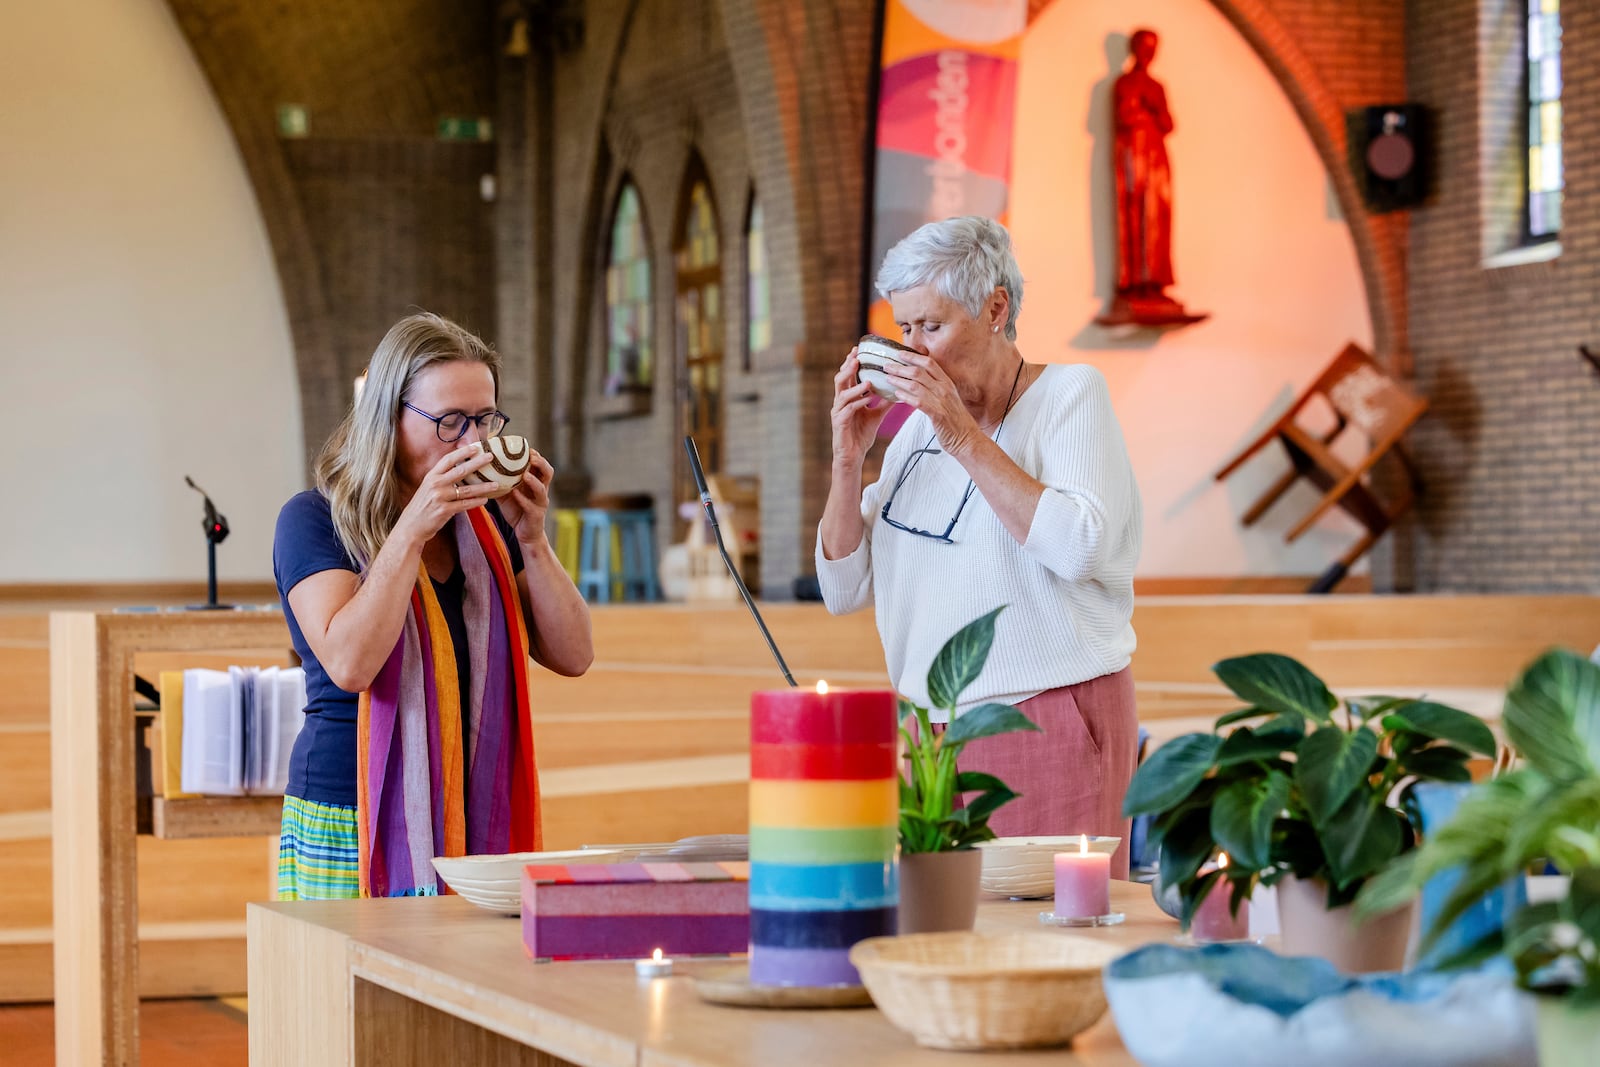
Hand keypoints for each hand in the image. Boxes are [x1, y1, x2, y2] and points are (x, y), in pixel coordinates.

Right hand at [393, 444, 496, 547]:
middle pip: (460, 470)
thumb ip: (441, 479)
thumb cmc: (421, 507)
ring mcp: (440, 497)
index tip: (476, 447)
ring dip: (483, 487)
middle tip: (491, 457)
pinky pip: (465, 505)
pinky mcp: (444, 511)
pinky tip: (486, 500)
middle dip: (477, 462)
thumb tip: (460, 470)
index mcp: (431, 476)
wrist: (410, 526)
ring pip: (466, 489)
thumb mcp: (427, 488)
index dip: (462, 452)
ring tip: (496, 484)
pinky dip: (476, 502)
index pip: (448, 459)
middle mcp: (435, 484)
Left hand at [497, 448, 555, 544]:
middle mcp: (541, 490)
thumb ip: (499, 481)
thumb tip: (481, 468)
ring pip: (542, 489)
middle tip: (530, 456)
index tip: (525, 447)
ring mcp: (540, 503)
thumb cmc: (516, 510)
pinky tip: (514, 493)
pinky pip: (530, 506)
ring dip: (533, 481)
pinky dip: (522, 499)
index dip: (535, 455)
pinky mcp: (536, 515)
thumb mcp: (507, 493)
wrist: (525, 533)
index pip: (540, 465)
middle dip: (540, 462)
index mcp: (535, 482)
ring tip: (524, 474)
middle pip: (548, 472)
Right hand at [830, 346, 892, 470]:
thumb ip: (884, 402)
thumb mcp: (877, 415)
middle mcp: (840, 402)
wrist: (854, 455)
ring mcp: (838, 412)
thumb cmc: (861, 434)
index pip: (848, 376)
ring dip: (855, 386)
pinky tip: (867, 400)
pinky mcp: (839, 423)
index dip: (851, 362)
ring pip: (842, 394)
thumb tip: (900, 390)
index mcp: (848, 397)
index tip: (858, 350)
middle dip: (848, 367)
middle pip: (840, 379)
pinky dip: (857, 403)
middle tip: (857, 357)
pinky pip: (847, 410)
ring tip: (868, 381)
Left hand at [884, 352, 981, 456]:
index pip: (929, 363)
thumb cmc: (956, 420)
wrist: (967, 438)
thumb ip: (936, 388)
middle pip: (919, 371)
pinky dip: (906, 396)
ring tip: (887, 378)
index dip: (913, 356)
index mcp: (947, 383)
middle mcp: (944, 389)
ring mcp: (941, 401)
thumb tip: (920, 381)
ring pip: (915, 385)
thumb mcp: (948, 399)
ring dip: (899, 380)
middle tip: (887, 366)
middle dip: (900, 367)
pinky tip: (896, 394)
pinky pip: (918, 401)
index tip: (900, 353)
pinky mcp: (937, 414)